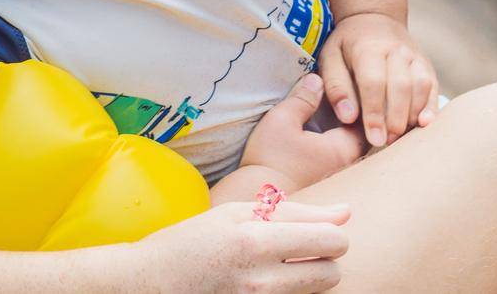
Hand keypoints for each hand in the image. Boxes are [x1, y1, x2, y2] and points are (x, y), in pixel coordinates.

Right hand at [127, 198, 350, 293]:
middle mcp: (262, 280)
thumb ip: (295, 212)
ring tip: (284, 267)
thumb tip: (346, 212)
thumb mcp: (237, 213)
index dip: (333, 234)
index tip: (320, 232)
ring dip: (311, 279)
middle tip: (303, 251)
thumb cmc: (193, 240)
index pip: (330, 240)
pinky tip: (270, 283)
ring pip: (317, 293)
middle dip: (326, 259)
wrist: (151, 284)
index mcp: (257, 241)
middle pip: (332, 274)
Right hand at [240, 74, 365, 188]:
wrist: (257, 199)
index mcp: (343, 148)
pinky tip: (326, 137)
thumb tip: (318, 79)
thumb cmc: (270, 159)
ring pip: (354, 149)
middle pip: (365, 135)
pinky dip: (340, 145)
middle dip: (359, 116)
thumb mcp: (282, 120)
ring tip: (338, 113)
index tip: (349, 85)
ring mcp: (339, 177)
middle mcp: (347, 165)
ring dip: (350, 132)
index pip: (367, 119)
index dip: (361, 100)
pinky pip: (342, 159)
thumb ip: (302, 99)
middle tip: (345, 97)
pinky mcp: (327, 184)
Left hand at [317, 12, 438, 146]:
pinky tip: (424, 124)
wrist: (373, 19)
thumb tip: (348, 117)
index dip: (375, 112)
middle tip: (387, 142)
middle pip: (400, 86)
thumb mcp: (330, 58)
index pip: (373, 82)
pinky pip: (433, 86)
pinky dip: (431, 106)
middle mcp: (395, 50)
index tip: (374, 138)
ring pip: (420, 85)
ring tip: (401, 136)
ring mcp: (414, 56)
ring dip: (413, 114)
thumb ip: (336, 87)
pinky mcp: (426, 64)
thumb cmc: (347, 46)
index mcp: (368, 48)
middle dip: (395, 118)